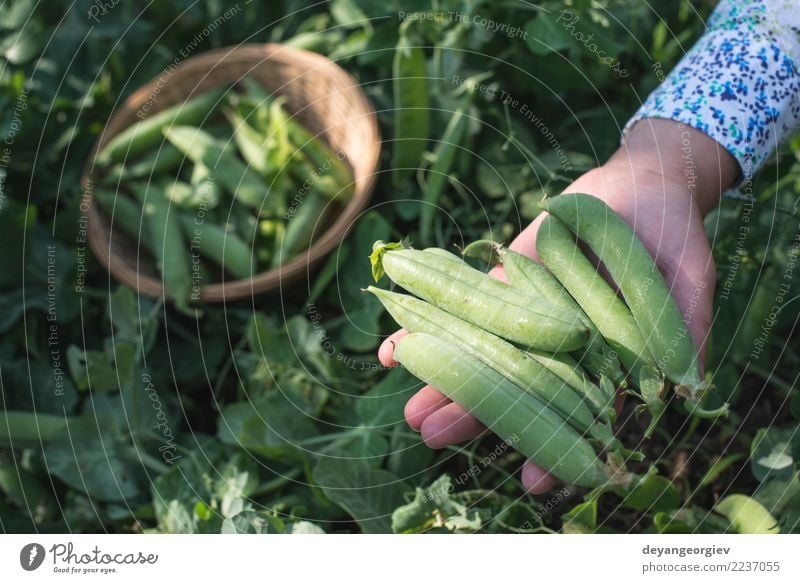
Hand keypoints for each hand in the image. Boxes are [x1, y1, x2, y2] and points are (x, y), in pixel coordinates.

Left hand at [379, 119, 738, 492]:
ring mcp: (524, 314)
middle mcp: (556, 346)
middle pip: (513, 387)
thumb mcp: (689, 278)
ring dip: (442, 379)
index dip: (555, 442)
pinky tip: (390, 348)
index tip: (532, 477)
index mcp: (601, 360)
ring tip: (410, 410)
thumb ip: (684, 328)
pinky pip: (461, 304)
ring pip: (480, 352)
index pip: (574, 411)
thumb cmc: (672, 232)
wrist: (638, 182)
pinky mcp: (501, 282)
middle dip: (475, 413)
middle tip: (433, 437)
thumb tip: (685, 389)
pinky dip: (426, 320)